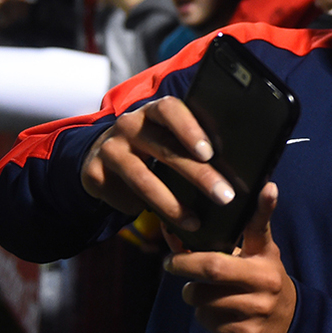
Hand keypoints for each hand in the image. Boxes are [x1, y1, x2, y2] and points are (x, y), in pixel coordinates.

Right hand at [81, 96, 233, 230]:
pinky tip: (164, 223)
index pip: (170, 109)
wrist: (101, 158)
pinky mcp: (94, 172)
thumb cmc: (153, 148)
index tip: (210, 153)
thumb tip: (237, 170)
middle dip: (197, 175)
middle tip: (224, 196)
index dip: (190, 128)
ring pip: (142, 177)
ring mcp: (110, 148)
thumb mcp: (170, 139)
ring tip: (195, 222)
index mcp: (154, 111)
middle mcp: (130, 125)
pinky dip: (145, 211)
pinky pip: (124, 196)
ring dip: (171, 204)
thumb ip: (194, 147)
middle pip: (164, 148)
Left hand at [166, 183, 297, 332]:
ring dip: (192, 294)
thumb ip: (228, 237)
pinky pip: (207, 321)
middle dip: (184, 264)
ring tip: (202, 291)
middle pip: (214, 268)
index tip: (268, 187)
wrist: (286, 323)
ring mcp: (257, 308)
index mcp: (265, 254)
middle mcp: (264, 279)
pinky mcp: (247, 332)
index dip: (265, 207)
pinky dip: (203, 316)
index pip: (262, 228)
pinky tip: (216, 312)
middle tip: (171, 263)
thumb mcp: (255, 254)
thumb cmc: (261, 278)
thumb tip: (200, 221)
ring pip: (203, 297)